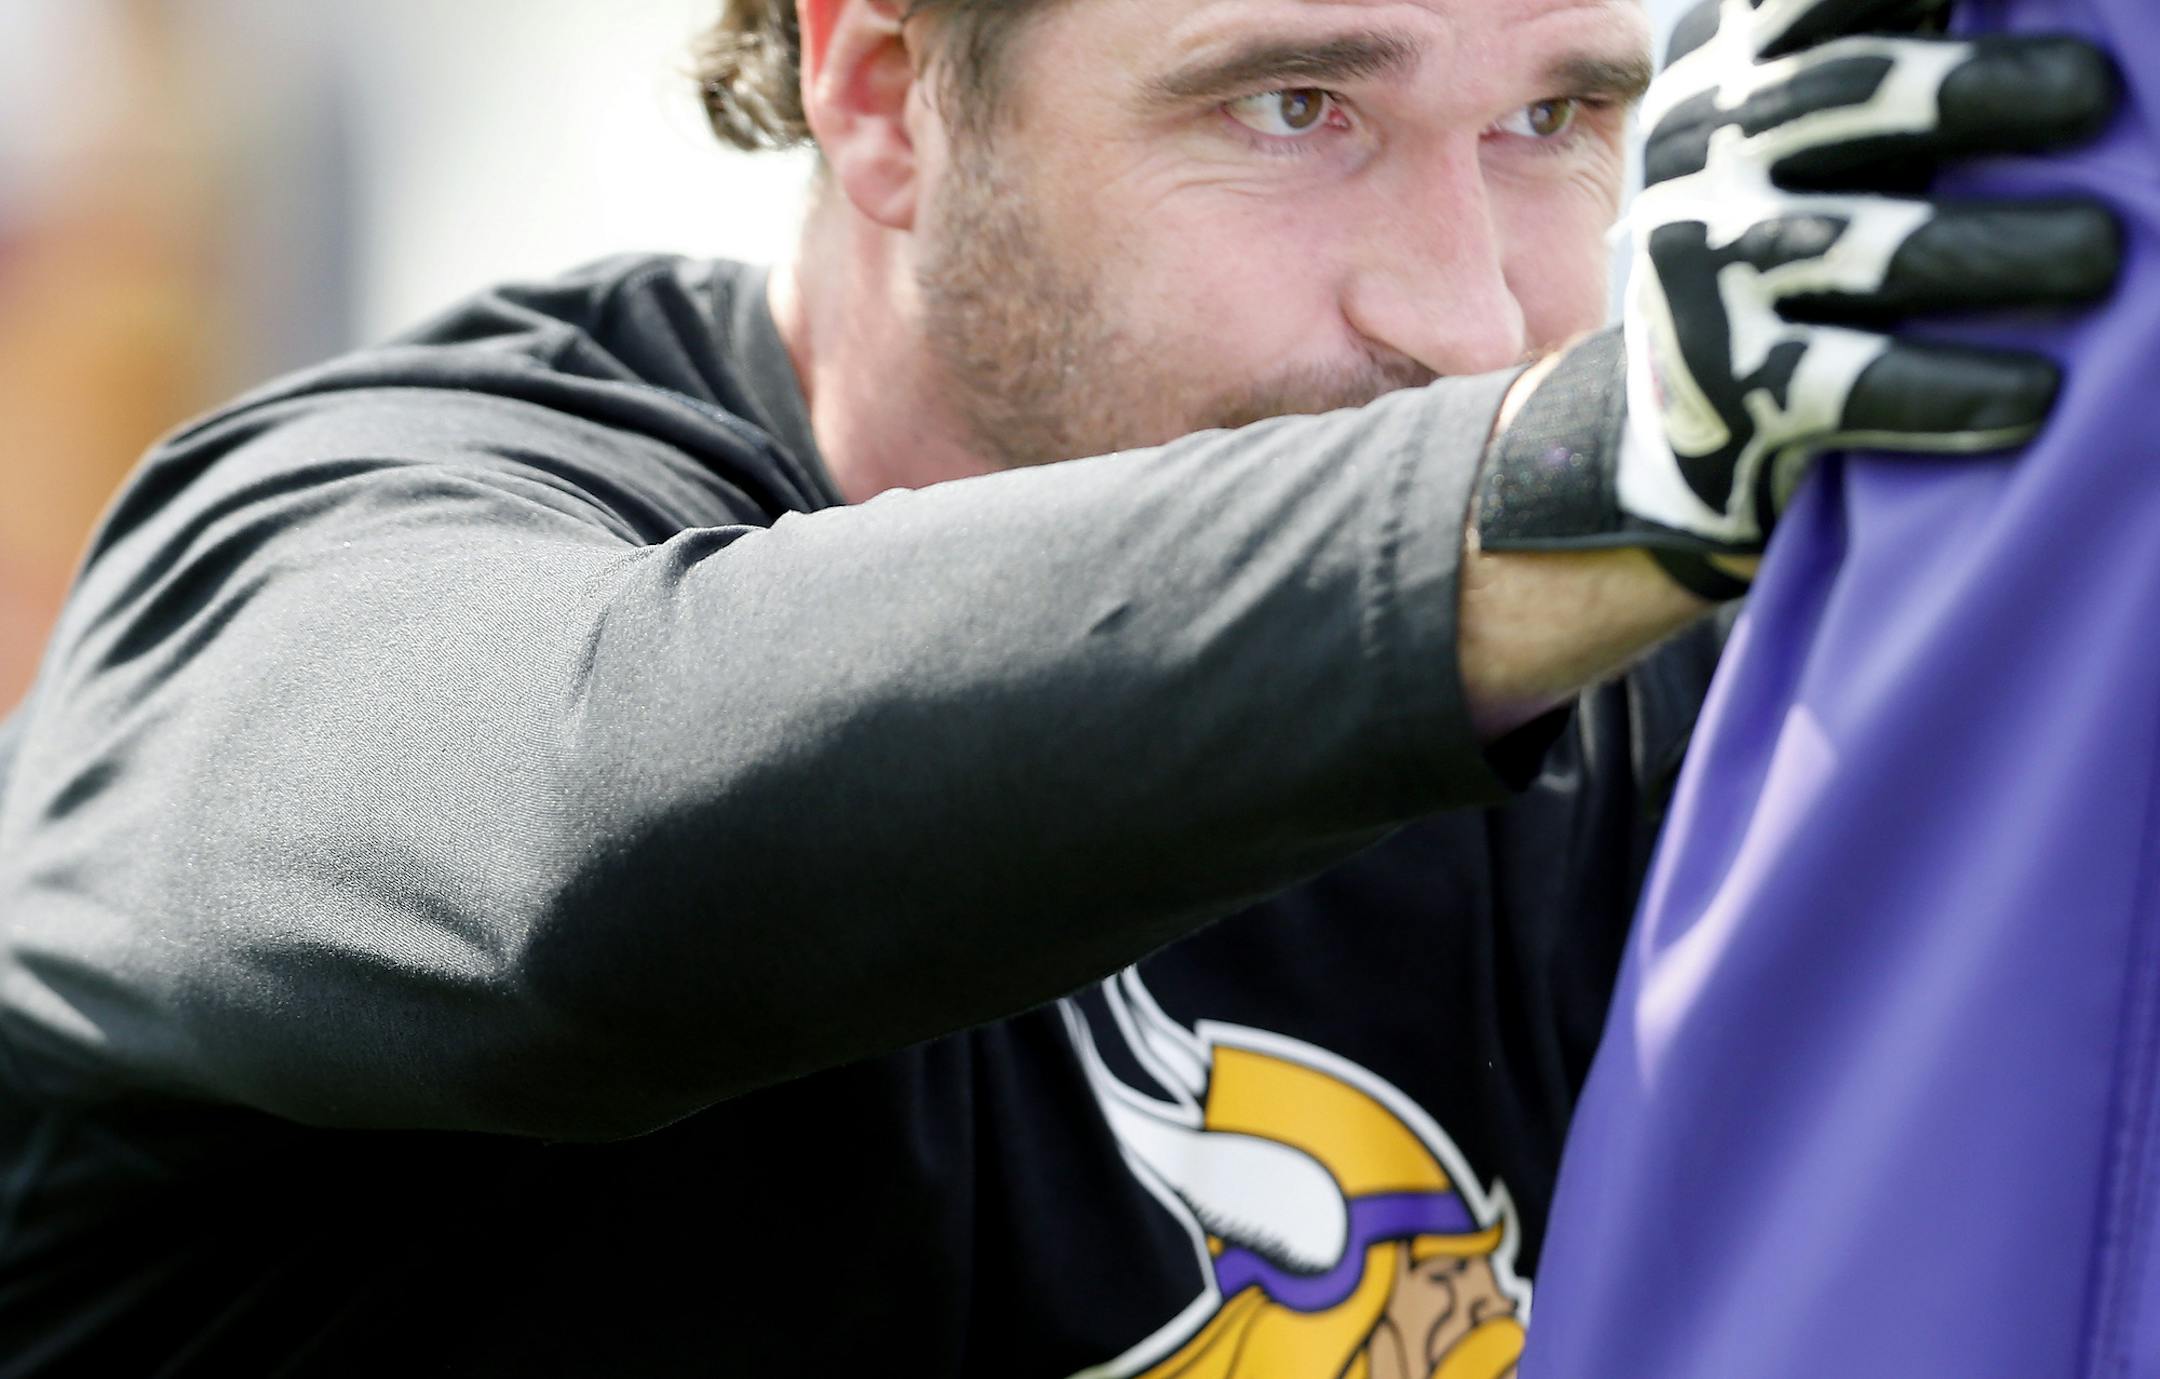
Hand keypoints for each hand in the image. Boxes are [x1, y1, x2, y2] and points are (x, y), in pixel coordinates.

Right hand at [1477, 0, 2121, 599]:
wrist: (1680, 416)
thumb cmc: (1798, 234)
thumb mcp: (1812, 120)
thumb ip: (1877, 54)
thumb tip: (2052, 10)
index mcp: (1722, 64)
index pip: (1804, 0)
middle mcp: (1697, 155)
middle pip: (1839, 96)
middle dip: (1968, 92)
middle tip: (2090, 95)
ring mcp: (1694, 273)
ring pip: (1849, 245)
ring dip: (1987, 247)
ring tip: (2098, 253)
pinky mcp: (1717, 391)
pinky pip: (1842, 384)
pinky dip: (1948, 388)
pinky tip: (2033, 392)